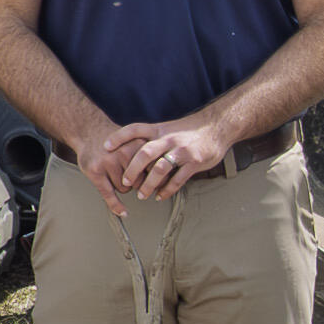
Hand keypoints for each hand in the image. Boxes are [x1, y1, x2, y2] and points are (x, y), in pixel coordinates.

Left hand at [105, 118, 231, 200]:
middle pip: (145, 153)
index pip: (135, 129)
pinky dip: (167, 190)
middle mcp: (169, 139)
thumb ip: (154, 140)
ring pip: (160, 169)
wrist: (218, 127)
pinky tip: (160, 196)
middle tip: (125, 182)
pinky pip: (178, 179)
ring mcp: (182, 151)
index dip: (119, 137)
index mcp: (160, 129)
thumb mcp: (170, 129)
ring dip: (149, 184)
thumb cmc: (191, 131)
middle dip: (132, 169)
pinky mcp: (194, 162)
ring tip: (142, 195)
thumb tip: (135, 153)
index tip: (106, 147)